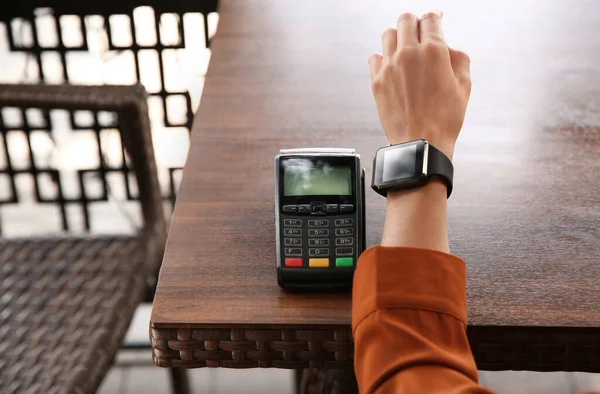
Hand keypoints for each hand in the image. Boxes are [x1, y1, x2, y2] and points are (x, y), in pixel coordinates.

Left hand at [369, 10, 470, 158]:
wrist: (421, 144)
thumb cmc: (445, 120)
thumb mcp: (464, 86)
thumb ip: (459, 59)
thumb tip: (449, 48)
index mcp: (434, 51)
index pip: (430, 18)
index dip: (435, 17)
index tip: (435, 19)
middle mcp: (408, 54)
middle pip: (406, 20)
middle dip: (415, 22)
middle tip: (420, 32)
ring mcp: (389, 67)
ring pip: (388, 34)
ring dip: (398, 37)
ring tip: (405, 49)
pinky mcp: (376, 81)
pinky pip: (375, 57)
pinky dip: (383, 57)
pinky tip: (392, 66)